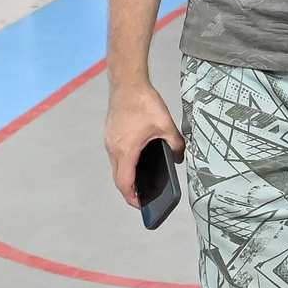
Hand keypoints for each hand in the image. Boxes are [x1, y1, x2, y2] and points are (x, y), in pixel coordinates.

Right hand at [106, 79, 184, 206]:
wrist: (127, 83)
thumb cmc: (143, 102)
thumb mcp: (166, 126)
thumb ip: (175, 145)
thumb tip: (178, 157)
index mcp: (126, 150)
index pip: (125, 183)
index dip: (132, 197)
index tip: (141, 205)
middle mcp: (113, 148)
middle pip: (119, 177)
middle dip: (130, 190)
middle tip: (144, 197)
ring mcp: (109, 141)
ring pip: (117, 166)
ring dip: (127, 175)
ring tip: (143, 181)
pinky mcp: (110, 134)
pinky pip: (116, 155)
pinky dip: (126, 162)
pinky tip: (139, 160)